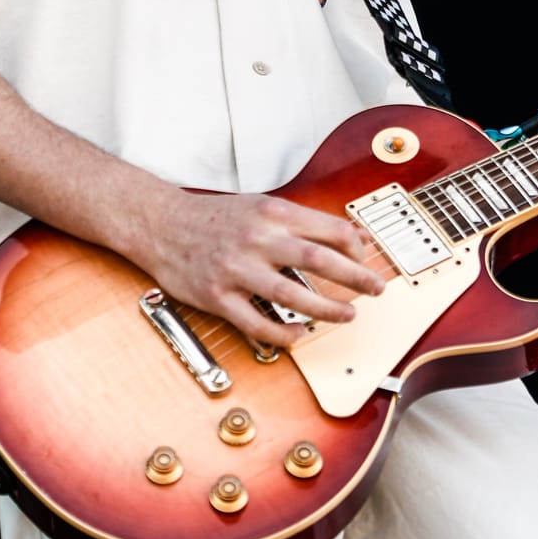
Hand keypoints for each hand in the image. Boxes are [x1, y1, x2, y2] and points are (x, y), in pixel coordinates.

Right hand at [133, 182, 388, 347]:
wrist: (160, 224)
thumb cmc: (213, 217)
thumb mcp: (260, 204)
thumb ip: (299, 220)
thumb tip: (346, 235)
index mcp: (272, 212)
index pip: (329, 229)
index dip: (356, 247)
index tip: (364, 260)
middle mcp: (257, 239)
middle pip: (319, 262)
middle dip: (356, 278)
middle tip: (376, 289)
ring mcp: (237, 270)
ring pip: (293, 296)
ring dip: (327, 309)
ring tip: (347, 315)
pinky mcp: (219, 297)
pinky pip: (258, 323)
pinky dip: (284, 332)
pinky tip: (299, 333)